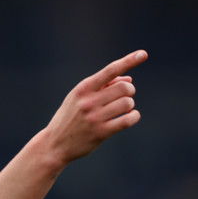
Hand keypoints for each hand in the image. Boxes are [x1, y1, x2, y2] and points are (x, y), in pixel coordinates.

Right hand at [45, 50, 147, 164]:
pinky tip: (130, 116)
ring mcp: (94, 118)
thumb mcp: (78, 98)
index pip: (110, 71)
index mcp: (83, 89)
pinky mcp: (101, 133)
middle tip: (124, 96)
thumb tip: (129, 79)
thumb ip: (101, 86)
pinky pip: (127, 120)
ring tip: (123, 109)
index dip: (129, 61)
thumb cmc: (69, 117)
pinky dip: (134, 116)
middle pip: (124, 88)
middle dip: (129, 91)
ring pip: (127, 103)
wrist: (54, 144)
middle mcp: (88, 102)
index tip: (143, 54)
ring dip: (129, 105)